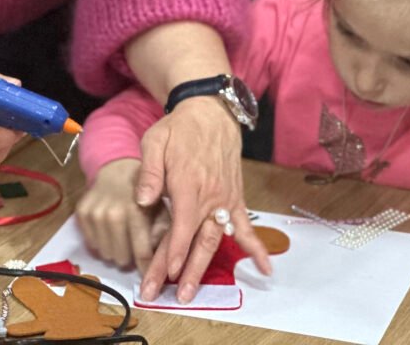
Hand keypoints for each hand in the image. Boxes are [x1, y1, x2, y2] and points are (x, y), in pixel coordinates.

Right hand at [75, 158, 169, 272]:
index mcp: (135, 210)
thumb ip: (165, 232)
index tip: (153, 282)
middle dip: (131, 258)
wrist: (117, 168)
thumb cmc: (145, 191)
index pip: (142, 252)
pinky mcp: (81, 213)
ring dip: (117, 252)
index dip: (148, 270)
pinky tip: (111, 231)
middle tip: (137, 249)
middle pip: (121, 259)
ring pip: (106, 255)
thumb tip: (166, 261)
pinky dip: (103, 244)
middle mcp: (111, 213)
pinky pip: (92, 245)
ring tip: (124, 239)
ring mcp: (94, 213)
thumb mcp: (162, 207)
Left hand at [134, 97, 270, 302]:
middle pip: (196, 241)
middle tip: (172, 296)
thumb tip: (143, 199)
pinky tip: (266, 269)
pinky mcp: (235, 199)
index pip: (181, 227)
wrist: (210, 112)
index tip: (166, 274)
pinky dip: (256, 248)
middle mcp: (210, 197)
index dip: (173, 253)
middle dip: (183, 271)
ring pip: (215, 240)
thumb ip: (150, 172)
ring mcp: (225, 200)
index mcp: (187, 185)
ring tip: (194, 293)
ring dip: (204, 268)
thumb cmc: (178, 128)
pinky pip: (246, 226)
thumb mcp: (155, 141)